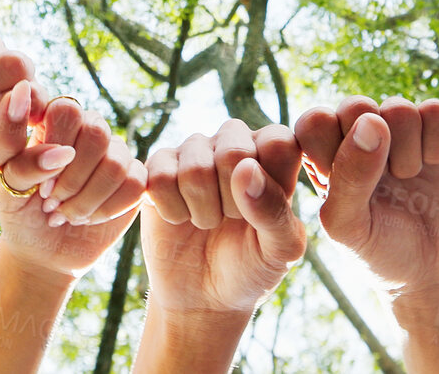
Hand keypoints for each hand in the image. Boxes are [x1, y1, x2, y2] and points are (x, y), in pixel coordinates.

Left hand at [0, 96, 147, 279]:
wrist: (43, 250)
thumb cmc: (21, 213)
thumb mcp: (8, 190)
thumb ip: (24, 165)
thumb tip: (62, 153)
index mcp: (53, 122)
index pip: (67, 110)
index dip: (56, 147)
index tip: (41, 186)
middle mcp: (87, 129)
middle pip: (97, 133)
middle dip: (73, 179)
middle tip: (51, 203)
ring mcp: (114, 153)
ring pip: (116, 164)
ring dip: (87, 199)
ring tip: (66, 214)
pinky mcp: (134, 178)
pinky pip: (135, 184)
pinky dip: (107, 209)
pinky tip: (88, 218)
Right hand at [140, 119, 306, 316]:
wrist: (204, 297)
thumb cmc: (252, 267)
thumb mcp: (280, 249)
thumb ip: (275, 210)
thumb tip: (245, 168)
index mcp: (274, 153)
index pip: (277, 140)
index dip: (269, 183)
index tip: (265, 214)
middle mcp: (235, 142)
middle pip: (234, 149)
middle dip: (232, 201)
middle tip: (232, 220)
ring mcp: (194, 151)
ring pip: (195, 166)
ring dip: (202, 210)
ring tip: (207, 222)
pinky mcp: (158, 166)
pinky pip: (160, 176)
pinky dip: (171, 211)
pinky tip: (179, 218)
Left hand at [295, 96, 438, 296]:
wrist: (436, 275)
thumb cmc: (380, 253)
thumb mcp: (350, 227)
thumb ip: (348, 176)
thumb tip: (371, 121)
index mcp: (325, 156)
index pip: (315, 121)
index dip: (332, 148)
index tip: (350, 184)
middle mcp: (360, 137)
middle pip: (357, 105)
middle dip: (374, 146)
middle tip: (386, 181)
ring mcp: (401, 133)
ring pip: (400, 107)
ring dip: (408, 148)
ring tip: (409, 176)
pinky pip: (438, 110)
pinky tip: (437, 163)